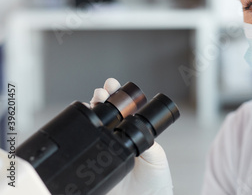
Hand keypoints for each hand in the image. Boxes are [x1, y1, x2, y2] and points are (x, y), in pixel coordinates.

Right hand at [90, 78, 173, 194]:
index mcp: (131, 134)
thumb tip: (138, 129)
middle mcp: (115, 139)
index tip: (113, 85)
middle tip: (102, 90)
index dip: (117, 96)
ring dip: (91, 108)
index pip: (122, 111)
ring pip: (93, 125)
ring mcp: (102, 150)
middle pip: (104, 113)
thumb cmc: (155, 182)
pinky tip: (83, 122)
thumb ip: (148, 141)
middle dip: (101, 97)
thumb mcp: (156, 156)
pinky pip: (82, 147)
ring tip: (95, 98)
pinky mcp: (91, 164)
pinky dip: (80, 133)